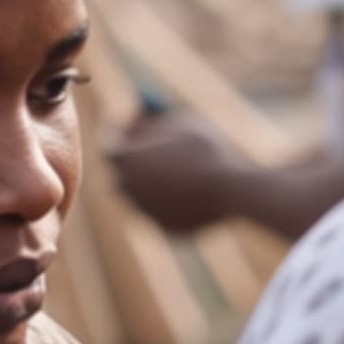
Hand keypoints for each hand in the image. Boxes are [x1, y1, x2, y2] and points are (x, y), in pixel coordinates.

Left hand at [108, 110, 244, 232]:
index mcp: (125, 157)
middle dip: (133, 161)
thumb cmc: (207, 149)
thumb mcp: (180, 122)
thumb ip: (152, 120)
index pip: (108, 143)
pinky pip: (164, 210)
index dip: (120, 132)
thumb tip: (137, 117)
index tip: (129, 125)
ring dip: (157, 182)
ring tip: (191, 172)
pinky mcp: (163, 226)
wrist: (235, 189)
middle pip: (121, 172)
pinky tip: (199, 192)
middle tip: (152, 151)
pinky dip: (174, 201)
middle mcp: (127, 186)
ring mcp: (144, 209)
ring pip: (145, 193)